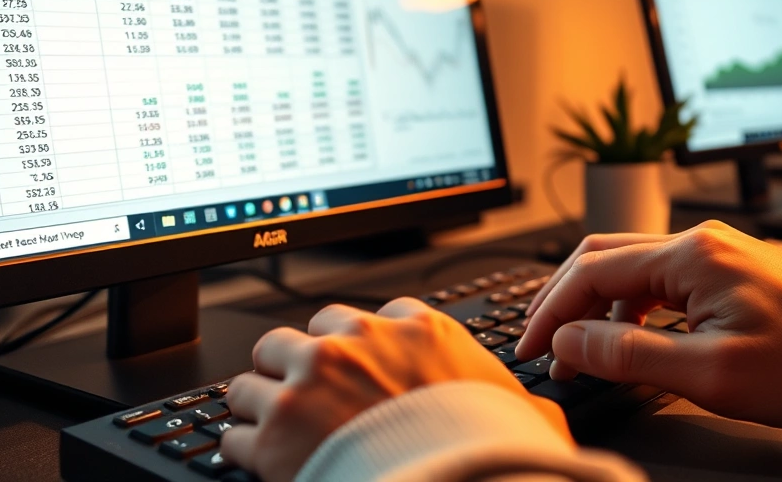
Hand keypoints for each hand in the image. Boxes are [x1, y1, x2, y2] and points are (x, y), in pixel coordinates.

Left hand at [221, 298, 570, 481]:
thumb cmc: (486, 451)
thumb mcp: (520, 414)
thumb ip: (516, 400)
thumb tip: (545, 415)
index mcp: (411, 330)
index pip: (364, 317)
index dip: (356, 346)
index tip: (357, 366)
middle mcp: (353, 345)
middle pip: (295, 337)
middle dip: (298, 366)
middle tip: (309, 397)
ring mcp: (307, 386)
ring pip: (251, 377)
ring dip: (261, 403)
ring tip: (276, 429)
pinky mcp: (273, 435)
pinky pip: (236, 433)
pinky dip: (247, 450)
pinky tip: (266, 464)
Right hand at [516, 221, 781, 428]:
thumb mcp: (712, 371)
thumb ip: (629, 355)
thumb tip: (567, 342)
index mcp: (689, 256)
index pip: (590, 272)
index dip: (550, 312)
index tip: (531, 348)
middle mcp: (697, 242)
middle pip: (602, 258)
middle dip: (562, 300)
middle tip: (540, 341)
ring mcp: (713, 253)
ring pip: (630, 269)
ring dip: (596, 306)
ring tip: (581, 351)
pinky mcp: (726, 270)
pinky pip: (659, 280)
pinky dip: (630, 308)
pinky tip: (629, 339)